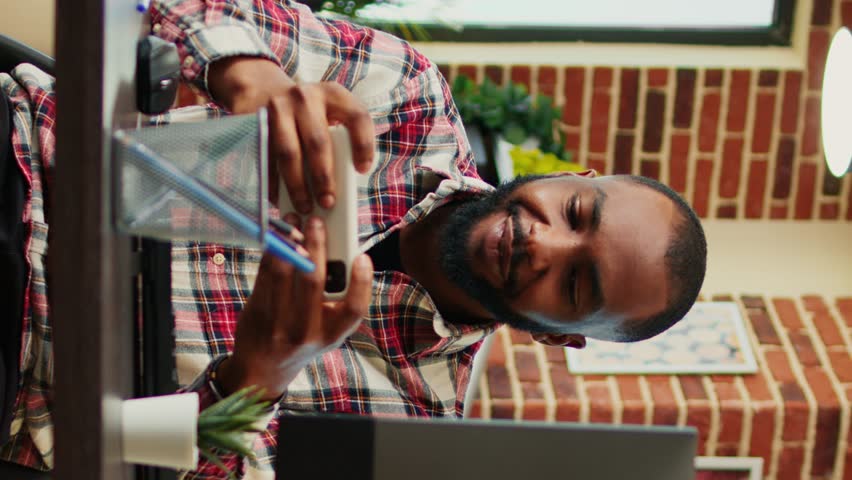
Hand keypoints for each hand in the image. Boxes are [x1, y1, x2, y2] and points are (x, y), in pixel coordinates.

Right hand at [207, 57, 374, 212]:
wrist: (261, 87)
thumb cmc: (305, 113)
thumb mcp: (326, 114)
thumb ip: (337, 141)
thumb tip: (338, 188)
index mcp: (333, 94)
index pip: (357, 116)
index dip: (363, 144)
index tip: (362, 170)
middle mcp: (306, 97)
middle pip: (318, 142)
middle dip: (323, 178)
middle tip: (327, 202)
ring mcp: (279, 107)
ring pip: (289, 153)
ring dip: (297, 185)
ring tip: (304, 206)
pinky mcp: (257, 121)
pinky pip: (266, 158)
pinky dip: (273, 182)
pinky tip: (279, 199)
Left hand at [217, 216, 373, 399]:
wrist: (262, 369)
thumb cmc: (303, 340)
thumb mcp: (328, 330)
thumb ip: (338, 299)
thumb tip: (338, 252)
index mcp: (333, 334)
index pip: (354, 309)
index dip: (362, 282)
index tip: (362, 257)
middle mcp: (307, 332)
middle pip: (314, 282)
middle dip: (317, 246)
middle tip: (317, 222)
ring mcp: (278, 324)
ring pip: (283, 273)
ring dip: (288, 243)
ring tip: (292, 223)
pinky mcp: (256, 313)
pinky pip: (264, 275)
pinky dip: (271, 252)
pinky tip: (277, 239)